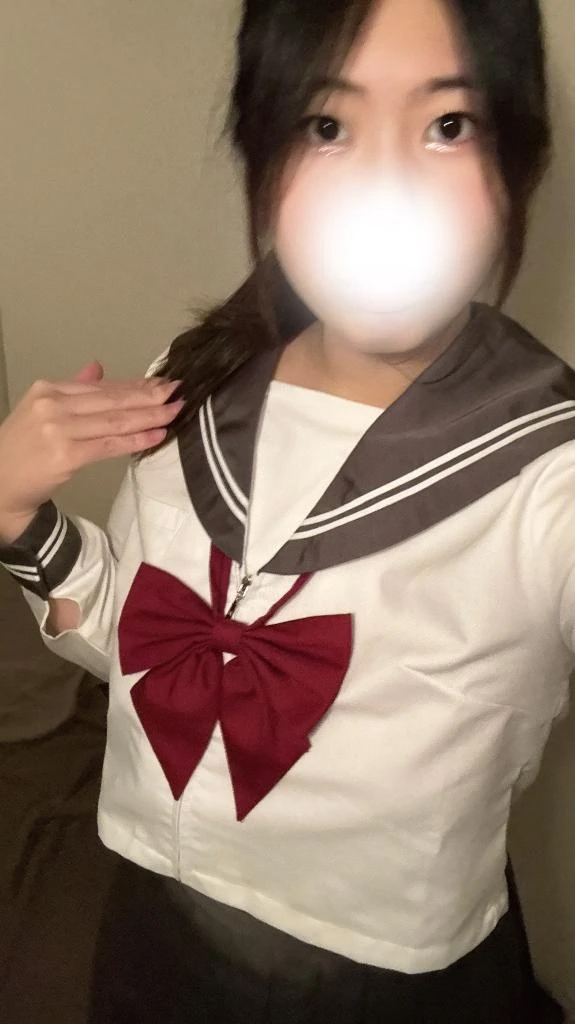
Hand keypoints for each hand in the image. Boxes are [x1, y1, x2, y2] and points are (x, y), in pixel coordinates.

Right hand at [0, 360, 182, 542]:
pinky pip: (109, 445)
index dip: (134, 385)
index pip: (101, 386)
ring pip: (115, 421)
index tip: (161, 383)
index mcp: (48, 389)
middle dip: (149, 396)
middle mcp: (52, 404)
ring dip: (150, 416)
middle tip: (177, 391)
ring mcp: (58, 429)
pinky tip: (157, 435)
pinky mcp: (65, 455)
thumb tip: (99, 368)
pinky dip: (136, 439)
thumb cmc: (21, 450)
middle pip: (112, 400)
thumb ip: (73, 389)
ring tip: (174, 411)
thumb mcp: (41, 410)